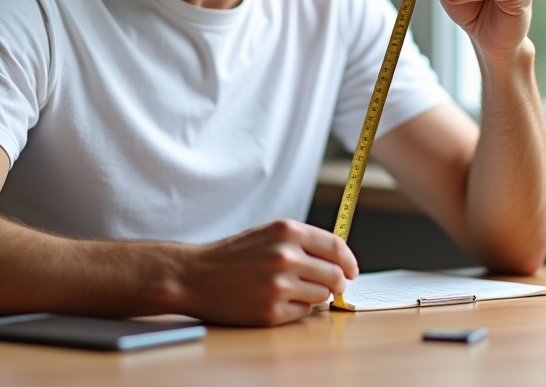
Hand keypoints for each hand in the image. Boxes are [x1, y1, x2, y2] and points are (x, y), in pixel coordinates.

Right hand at [176, 219, 357, 325]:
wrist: (194, 276)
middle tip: (330, 286)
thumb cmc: (231, 256)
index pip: (336, 247)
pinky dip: (296, 309)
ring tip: (292, 290)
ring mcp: (279, 286)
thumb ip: (302, 242)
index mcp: (287, 231)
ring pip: (321, 296)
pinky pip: (302, 313)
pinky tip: (276, 301)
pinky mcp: (271, 312)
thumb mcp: (267, 234)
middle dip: (336, 282)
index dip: (349, 261)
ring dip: (314, 296)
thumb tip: (337, 258)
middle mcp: (286, 257)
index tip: (352, 270)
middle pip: (334, 275)